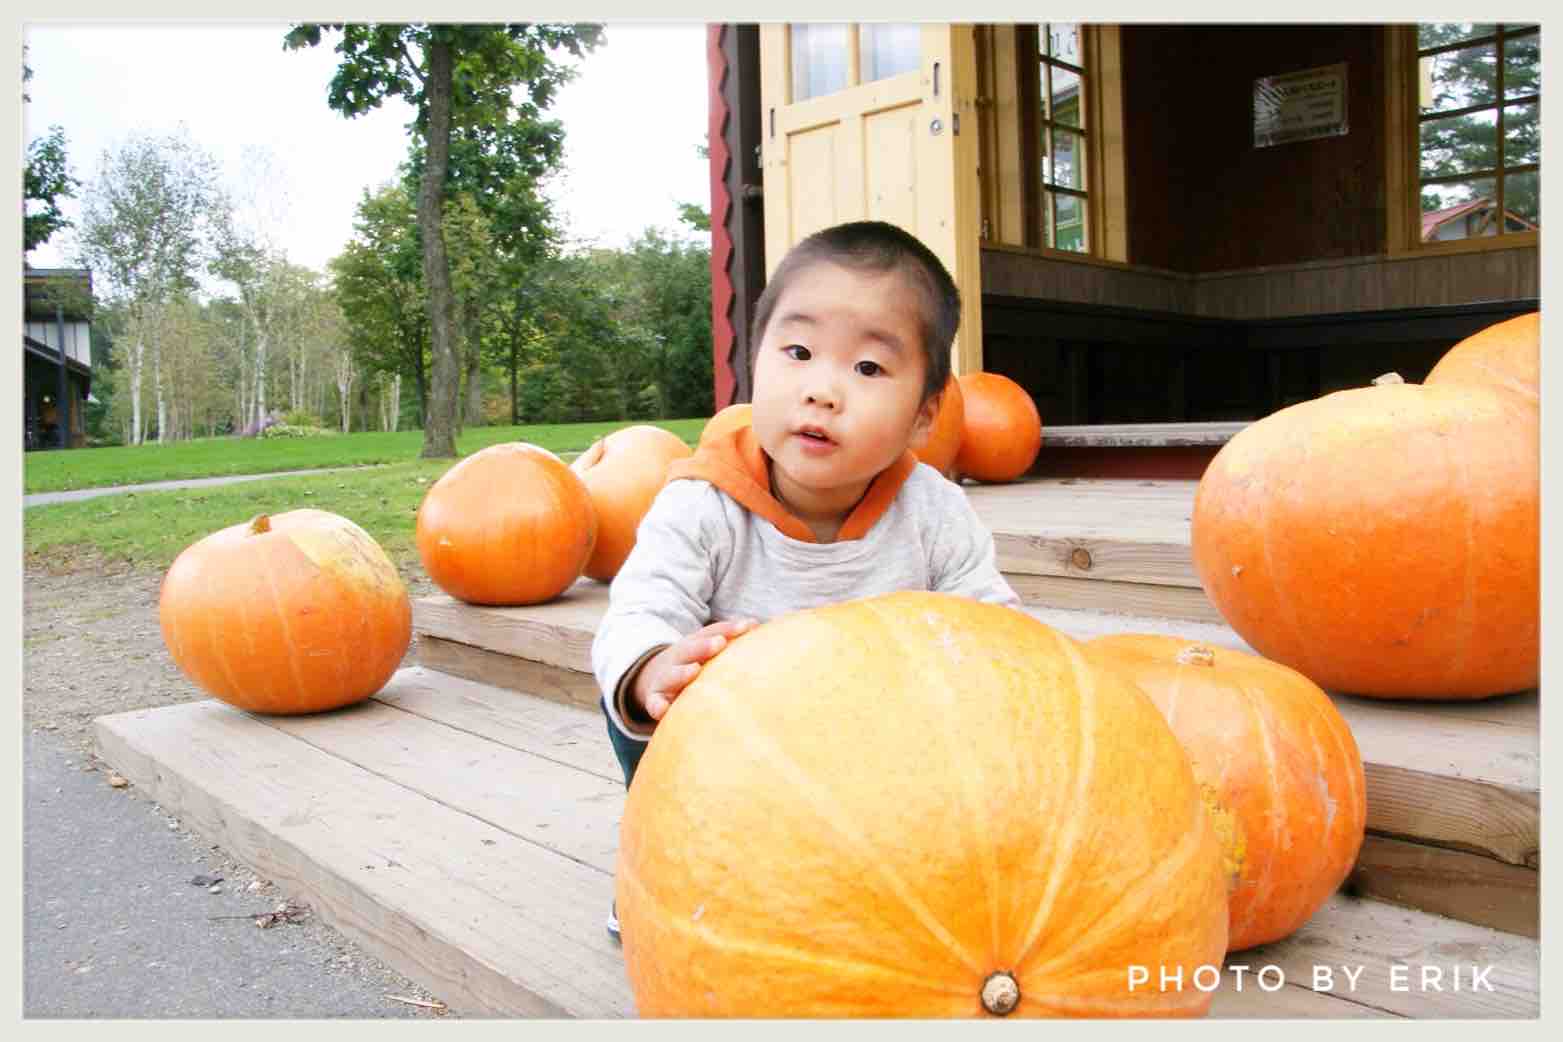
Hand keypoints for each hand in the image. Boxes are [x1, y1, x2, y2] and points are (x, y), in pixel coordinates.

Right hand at [633, 618, 757, 720]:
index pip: (710, 633)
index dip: (728, 629)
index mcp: (693, 645)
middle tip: (720, 643)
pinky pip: (654, 703)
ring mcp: (664, 679)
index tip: (747, 626)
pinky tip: (663, 709)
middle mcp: (678, 659)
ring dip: (682, 672)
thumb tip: (760, 627)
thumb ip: (729, 642)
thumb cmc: (692, 666)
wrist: (653, 680)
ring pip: (671, 675)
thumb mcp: (706, 653)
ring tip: (693, 670)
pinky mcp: (655, 700)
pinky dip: (657, 705)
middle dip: (704, 646)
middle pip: (690, 650)